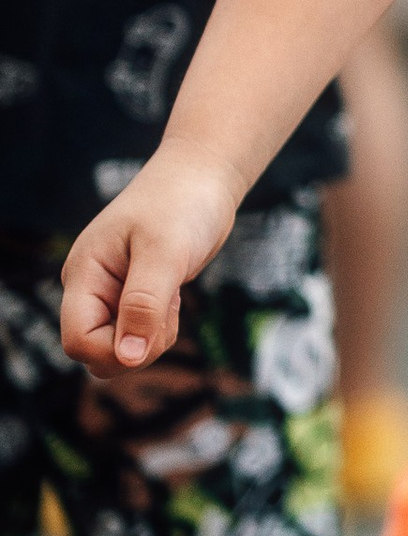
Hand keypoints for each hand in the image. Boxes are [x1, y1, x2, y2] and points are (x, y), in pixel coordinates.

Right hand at [58, 143, 244, 374]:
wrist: (200, 177)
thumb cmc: (181, 204)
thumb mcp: (165, 252)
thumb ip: (144, 305)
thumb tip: (128, 358)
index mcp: (84, 275)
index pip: (78, 341)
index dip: (115, 350)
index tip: (156, 325)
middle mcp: (90, 289)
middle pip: (96, 354)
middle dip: (139, 347)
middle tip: (169, 306)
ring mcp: (110, 295)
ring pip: (120, 351)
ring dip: (153, 338)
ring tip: (171, 293)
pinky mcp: (133, 299)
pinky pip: (140, 337)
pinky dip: (161, 327)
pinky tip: (173, 294)